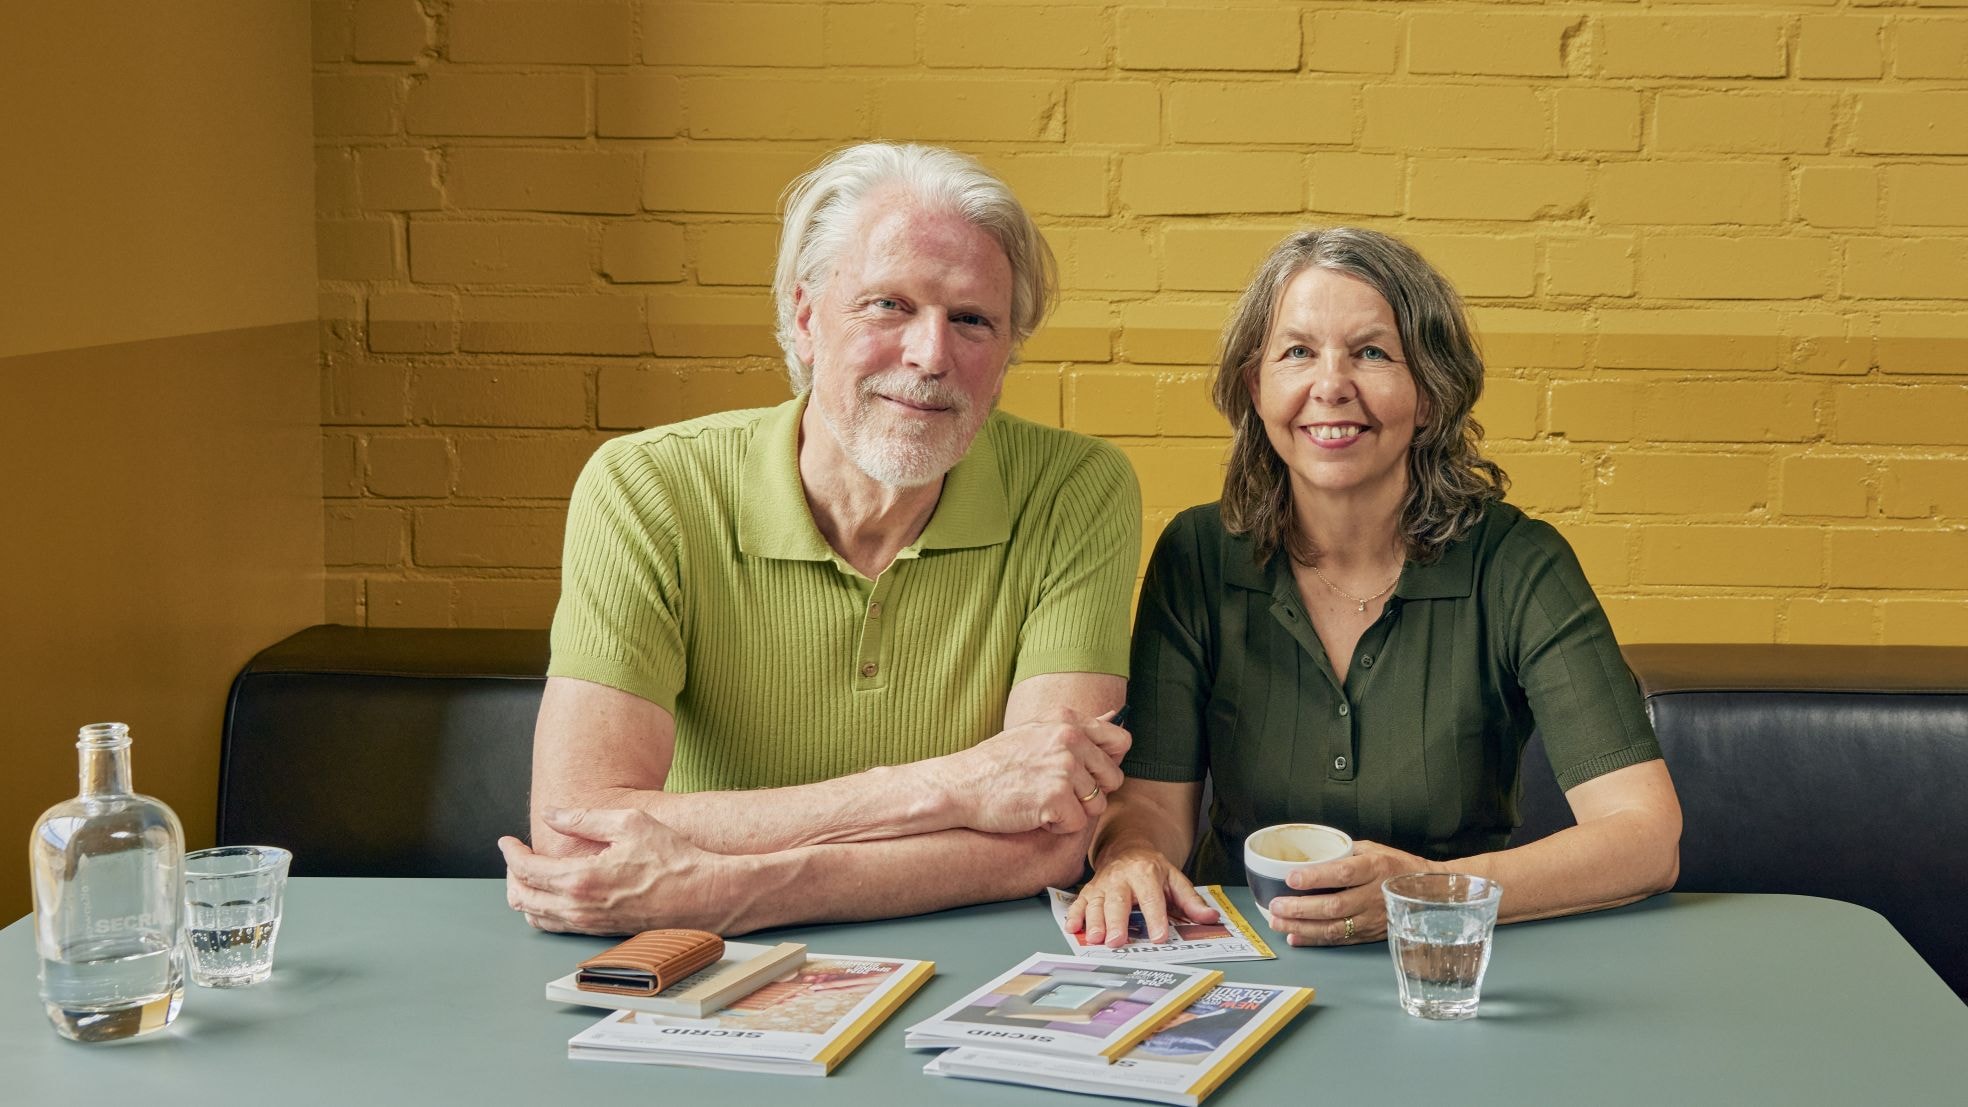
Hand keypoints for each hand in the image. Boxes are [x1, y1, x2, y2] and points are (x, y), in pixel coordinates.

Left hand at [499, 807, 745, 934]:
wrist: (704, 895)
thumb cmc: (673, 858)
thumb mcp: (630, 823)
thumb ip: (584, 818)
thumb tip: (551, 814)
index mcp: (581, 878)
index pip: (527, 869)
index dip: (511, 853)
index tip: (507, 841)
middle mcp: (579, 907)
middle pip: (522, 897)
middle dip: (511, 875)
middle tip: (514, 856)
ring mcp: (589, 924)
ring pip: (536, 917)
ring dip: (525, 895)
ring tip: (529, 874)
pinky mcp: (600, 932)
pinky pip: (557, 925)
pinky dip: (544, 909)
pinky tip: (554, 892)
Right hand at [935, 707, 1130, 834]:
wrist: (960, 785)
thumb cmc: (996, 763)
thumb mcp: (1036, 731)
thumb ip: (1076, 728)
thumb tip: (1115, 717)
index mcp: (1067, 720)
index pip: (1120, 740)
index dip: (1109, 763)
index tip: (1089, 773)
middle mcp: (1069, 738)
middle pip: (1112, 778)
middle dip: (1090, 792)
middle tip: (1057, 792)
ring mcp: (1064, 767)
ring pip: (1097, 805)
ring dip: (1073, 811)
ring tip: (1042, 801)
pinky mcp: (1056, 797)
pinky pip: (1077, 824)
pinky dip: (1057, 826)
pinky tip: (1034, 814)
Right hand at [1066, 846, 1218, 946]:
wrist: (1126, 848)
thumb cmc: (1151, 869)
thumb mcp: (1174, 879)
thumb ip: (1191, 901)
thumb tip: (1210, 918)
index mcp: (1146, 873)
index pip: (1151, 899)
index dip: (1156, 918)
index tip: (1159, 937)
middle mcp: (1121, 877)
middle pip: (1118, 901)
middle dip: (1116, 922)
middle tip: (1116, 941)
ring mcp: (1103, 884)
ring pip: (1096, 903)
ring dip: (1093, 921)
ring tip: (1095, 939)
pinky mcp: (1090, 890)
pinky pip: (1080, 902)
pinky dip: (1075, 915)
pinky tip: (1072, 927)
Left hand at [1263, 841, 1436, 946]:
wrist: (1429, 893)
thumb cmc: (1396, 866)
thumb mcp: (1374, 849)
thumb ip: (1344, 852)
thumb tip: (1311, 854)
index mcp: (1375, 868)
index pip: (1342, 874)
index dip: (1315, 877)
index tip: (1291, 878)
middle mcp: (1374, 896)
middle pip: (1334, 906)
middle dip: (1300, 908)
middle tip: (1275, 906)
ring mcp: (1373, 919)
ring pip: (1334, 928)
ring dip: (1302, 927)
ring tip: (1277, 923)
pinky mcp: (1370, 935)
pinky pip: (1340, 940)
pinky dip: (1314, 940)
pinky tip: (1294, 937)